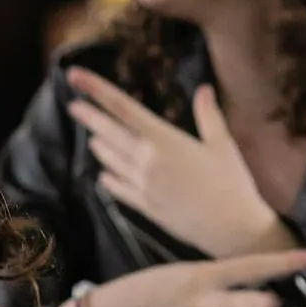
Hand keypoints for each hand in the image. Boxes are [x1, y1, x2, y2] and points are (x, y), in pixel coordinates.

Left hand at [68, 69, 285, 258]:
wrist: (232, 230)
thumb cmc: (233, 184)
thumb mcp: (222, 144)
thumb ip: (208, 115)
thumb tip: (203, 88)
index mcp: (164, 140)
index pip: (123, 108)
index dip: (97, 90)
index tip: (75, 77)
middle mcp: (147, 161)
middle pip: (110, 133)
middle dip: (90, 117)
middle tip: (72, 104)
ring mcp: (143, 186)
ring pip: (112, 161)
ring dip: (100, 147)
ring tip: (92, 139)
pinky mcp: (146, 207)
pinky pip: (120, 190)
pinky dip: (110, 180)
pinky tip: (103, 176)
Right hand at [81, 248, 305, 306]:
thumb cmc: (136, 292)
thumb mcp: (172, 273)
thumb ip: (206, 277)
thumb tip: (240, 281)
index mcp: (197, 276)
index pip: (250, 267)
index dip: (283, 264)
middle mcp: (204, 303)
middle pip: (254, 300)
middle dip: (276, 299)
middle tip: (294, 298)